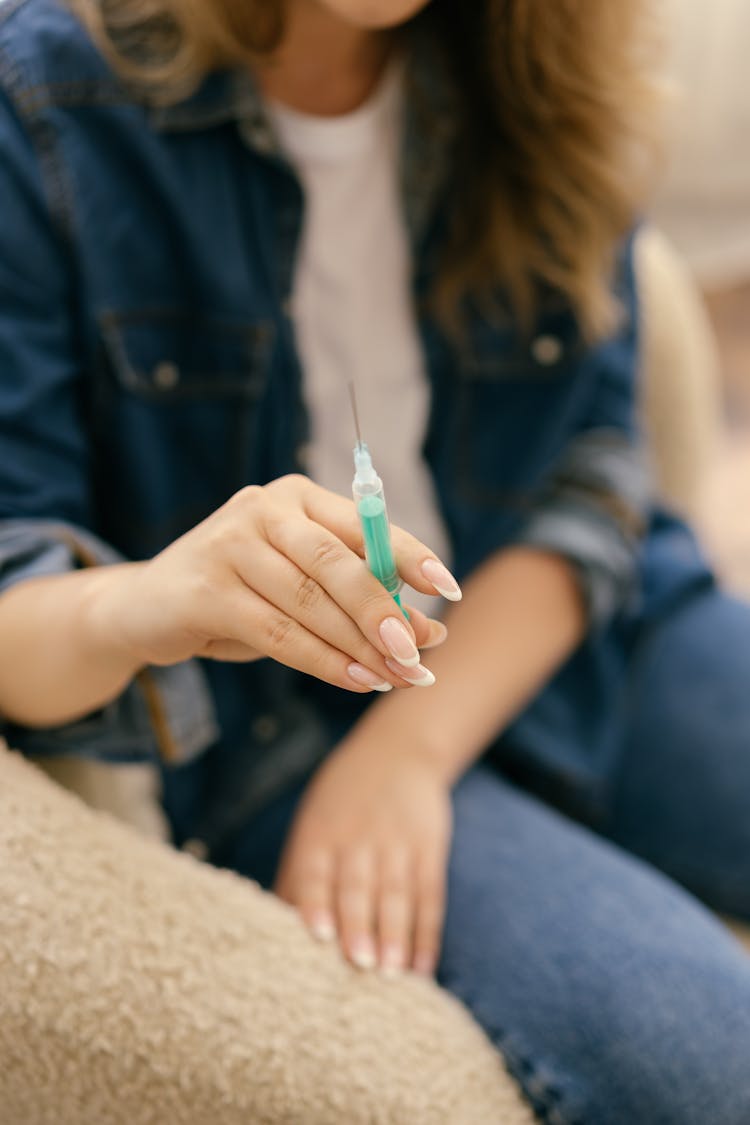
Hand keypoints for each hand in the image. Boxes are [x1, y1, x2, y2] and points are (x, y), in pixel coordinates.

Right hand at [96, 474, 459, 691]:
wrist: (147, 608)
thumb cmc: (241, 594)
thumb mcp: (302, 587)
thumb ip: (357, 598)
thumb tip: (431, 633)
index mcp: (297, 496)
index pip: (365, 524)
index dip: (411, 556)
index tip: (449, 590)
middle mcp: (264, 509)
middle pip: (338, 563)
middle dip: (385, 610)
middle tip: (419, 650)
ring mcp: (230, 545)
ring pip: (311, 603)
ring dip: (359, 646)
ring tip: (395, 677)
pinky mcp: (206, 590)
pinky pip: (279, 632)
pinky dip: (323, 660)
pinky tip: (355, 679)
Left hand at [275, 736, 451, 976]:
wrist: (398, 752)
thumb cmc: (340, 804)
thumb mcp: (312, 825)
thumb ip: (296, 877)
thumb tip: (270, 934)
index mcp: (321, 834)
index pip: (316, 871)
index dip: (316, 901)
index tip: (317, 935)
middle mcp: (358, 837)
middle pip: (359, 885)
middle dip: (360, 925)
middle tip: (360, 964)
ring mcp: (397, 842)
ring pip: (397, 892)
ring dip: (396, 934)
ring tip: (395, 973)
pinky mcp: (429, 849)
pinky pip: (430, 894)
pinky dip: (427, 933)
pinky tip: (424, 966)